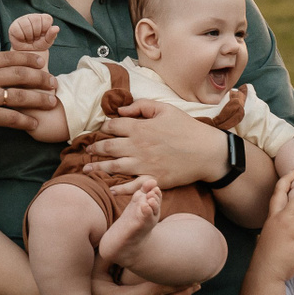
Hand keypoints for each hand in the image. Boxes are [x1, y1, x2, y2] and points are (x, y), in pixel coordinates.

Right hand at [0, 51, 56, 139]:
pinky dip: (24, 120)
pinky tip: (34, 123)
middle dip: (40, 76)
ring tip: (51, 101)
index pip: (7, 57)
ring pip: (19, 94)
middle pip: (19, 73)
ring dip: (38, 98)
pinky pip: (10, 117)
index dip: (27, 58)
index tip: (41, 60)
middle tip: (53, 81)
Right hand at [7, 12, 58, 57]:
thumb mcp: (47, 42)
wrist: (27, 53)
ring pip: (27, 25)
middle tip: (35, 38)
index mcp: (43, 18)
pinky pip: (18, 30)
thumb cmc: (38, 45)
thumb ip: (52, 35)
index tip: (43, 35)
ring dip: (29, 36)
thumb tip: (56, 28)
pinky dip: (22, 38)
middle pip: (36, 20)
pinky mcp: (14, 26)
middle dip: (36, 33)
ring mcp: (22, 20)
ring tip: (29, 39)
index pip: (47, 19)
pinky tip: (23, 39)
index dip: (45, 29)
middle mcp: (32, 16)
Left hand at [87, 99, 227, 187]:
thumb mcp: (165, 109)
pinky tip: (110, 188)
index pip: (113, 126)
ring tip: (87, 169)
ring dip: (98, 168)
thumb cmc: (187, 128)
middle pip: (108, 147)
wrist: (206, 152)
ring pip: (114, 167)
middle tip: (86, 151)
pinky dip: (120, 188)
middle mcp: (137, 147)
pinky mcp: (153, 178)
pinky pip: (132, 185)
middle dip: (95, 149)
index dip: (104, 128)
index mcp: (140, 128)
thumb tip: (122, 110)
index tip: (100, 130)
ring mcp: (144, 164)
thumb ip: (142, 106)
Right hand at [250, 172, 293, 279]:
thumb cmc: (268, 255)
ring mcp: (292, 229)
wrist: (265, 270)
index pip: (279, 193)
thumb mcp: (269, 234)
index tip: (293, 171)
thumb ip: (278, 225)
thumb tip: (289, 222)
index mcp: (273, 216)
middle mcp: (283, 219)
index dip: (286, 180)